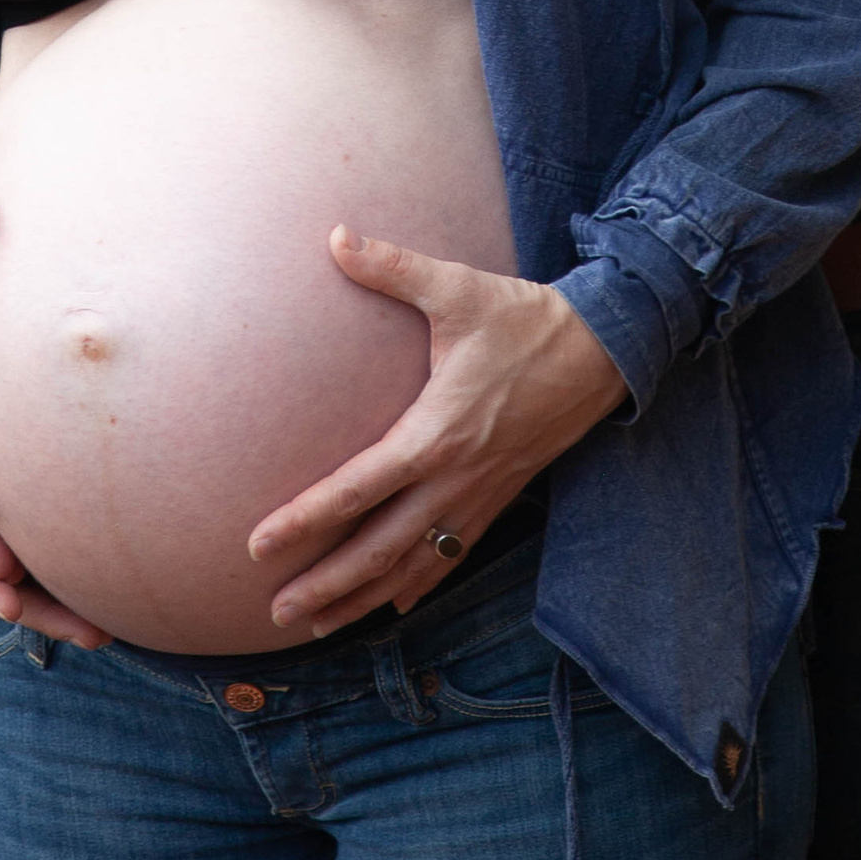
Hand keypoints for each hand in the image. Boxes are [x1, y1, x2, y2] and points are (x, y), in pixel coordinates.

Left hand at [247, 232, 625, 634]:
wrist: (602, 349)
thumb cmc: (522, 317)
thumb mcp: (458, 287)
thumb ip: (392, 267)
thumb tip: (334, 236)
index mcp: (436, 434)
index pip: (356, 489)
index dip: (305, 520)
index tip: (258, 546)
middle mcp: (455, 479)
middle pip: (379, 548)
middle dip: (326, 584)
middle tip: (274, 612)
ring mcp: (481, 496)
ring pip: (414, 565)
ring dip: (364, 598)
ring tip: (315, 623)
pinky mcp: (502, 499)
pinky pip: (452, 556)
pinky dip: (419, 584)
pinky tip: (393, 605)